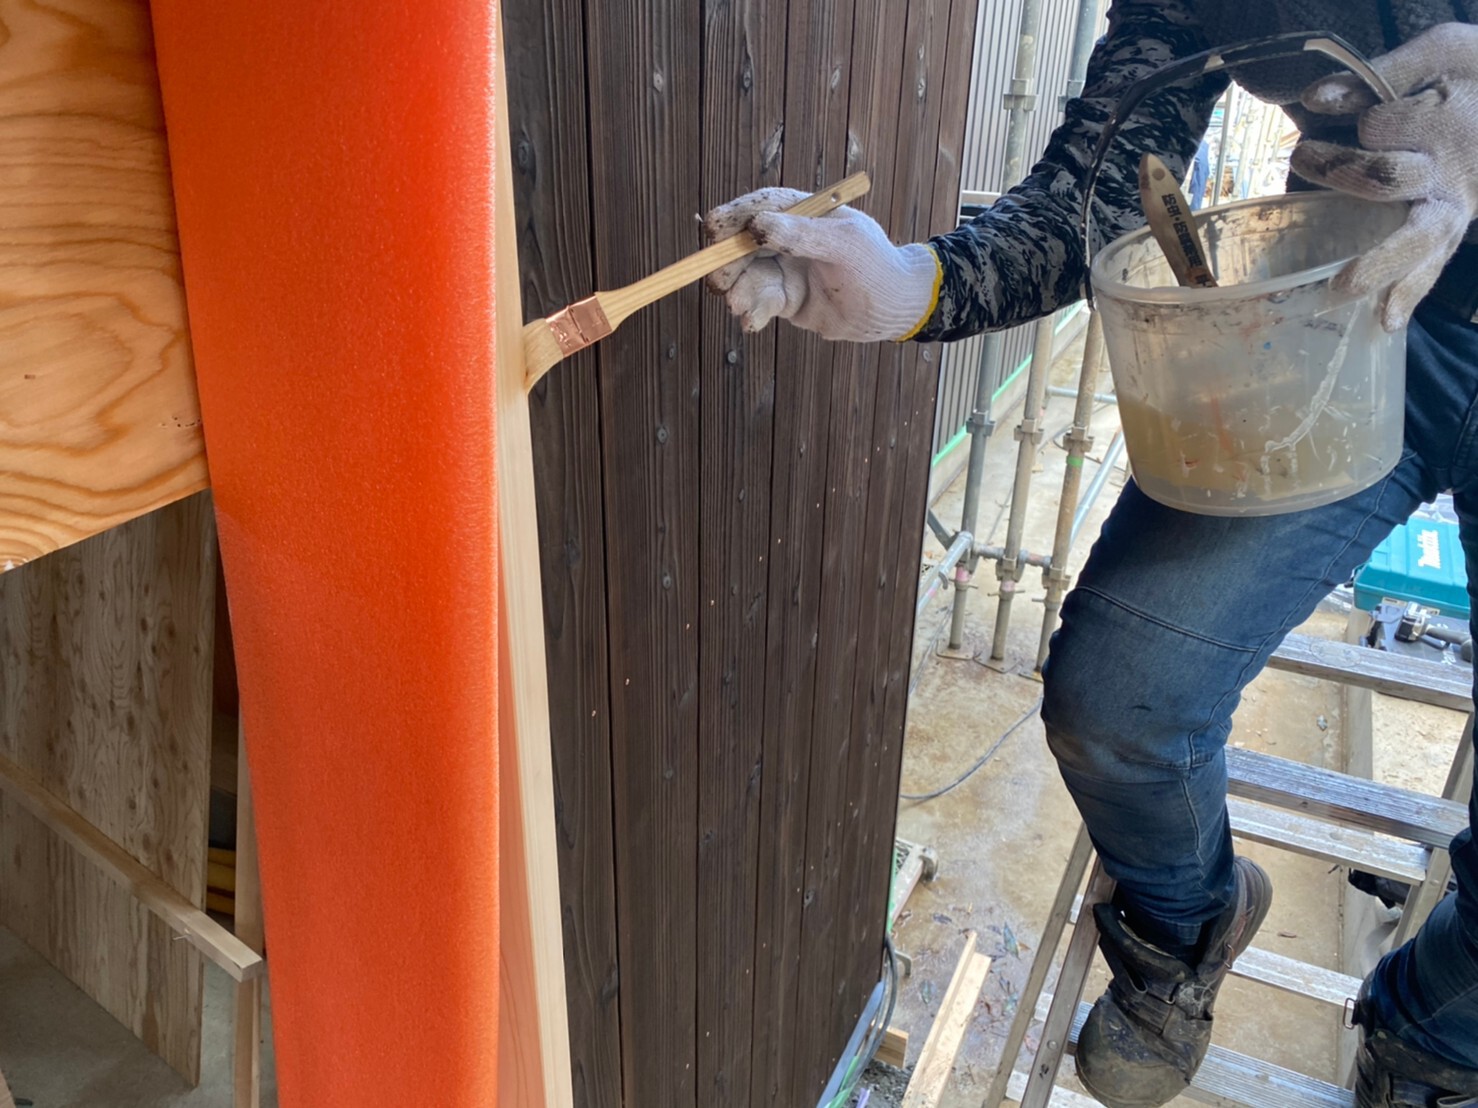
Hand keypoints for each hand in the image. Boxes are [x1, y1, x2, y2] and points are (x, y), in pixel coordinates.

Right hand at [701, 187, 940, 342]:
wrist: (894, 309)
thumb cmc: (877, 266)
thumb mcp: (845, 245)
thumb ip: (801, 234)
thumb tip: (757, 225)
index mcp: (802, 212)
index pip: (758, 208)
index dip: (732, 218)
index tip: (713, 231)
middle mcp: (786, 239)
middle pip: (740, 244)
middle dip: (726, 263)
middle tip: (720, 282)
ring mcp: (784, 269)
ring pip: (745, 278)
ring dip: (737, 292)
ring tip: (743, 307)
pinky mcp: (785, 300)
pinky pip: (758, 304)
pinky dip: (751, 313)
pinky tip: (752, 323)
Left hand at [1292, 23, 1477, 330]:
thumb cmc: (1466, 78)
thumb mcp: (1436, 54)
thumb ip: (1378, 74)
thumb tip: (1314, 98)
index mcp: (1442, 120)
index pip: (1385, 125)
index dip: (1354, 120)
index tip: (1318, 106)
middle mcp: (1446, 169)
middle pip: (1390, 180)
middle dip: (1344, 176)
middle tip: (1302, 158)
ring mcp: (1451, 205)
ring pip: (1417, 238)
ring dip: (1379, 264)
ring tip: (1344, 288)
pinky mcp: (1450, 229)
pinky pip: (1431, 265)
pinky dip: (1410, 295)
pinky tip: (1387, 324)